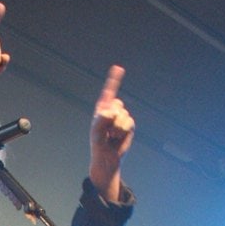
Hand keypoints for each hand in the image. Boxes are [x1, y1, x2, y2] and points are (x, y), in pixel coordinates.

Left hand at [89, 65, 134, 198]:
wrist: (107, 157)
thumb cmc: (98, 144)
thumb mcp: (96, 133)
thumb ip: (101, 121)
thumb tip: (110, 112)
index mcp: (102, 109)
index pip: (108, 92)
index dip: (114, 79)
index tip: (118, 67)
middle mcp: (112, 111)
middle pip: (117, 105)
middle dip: (111, 119)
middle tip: (106, 131)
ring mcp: (122, 117)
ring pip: (123, 115)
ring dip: (117, 128)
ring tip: (111, 136)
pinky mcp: (129, 125)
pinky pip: (129, 123)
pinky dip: (123, 132)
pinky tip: (118, 138)